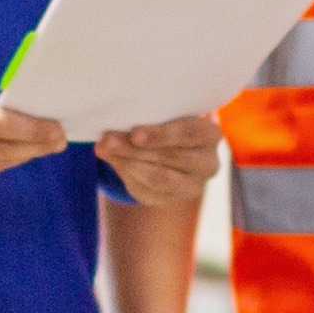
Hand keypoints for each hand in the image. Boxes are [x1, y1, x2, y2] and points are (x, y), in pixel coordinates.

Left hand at [97, 114, 224, 207]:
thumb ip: (152, 115)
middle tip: (107, 140)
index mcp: (210, 135)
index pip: (188, 134)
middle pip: (170, 158)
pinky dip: (126, 176)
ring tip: (104, 149)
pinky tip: (114, 161)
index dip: (160, 135)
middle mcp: (207, 164)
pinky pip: (147, 192)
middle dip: (134, 149)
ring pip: (157, 178)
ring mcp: (192, 186)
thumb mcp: (169, 113)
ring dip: (126, 163)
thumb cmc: (171, 120)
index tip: (134, 134)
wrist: (179, 146)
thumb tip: (116, 123)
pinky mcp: (173, 199)